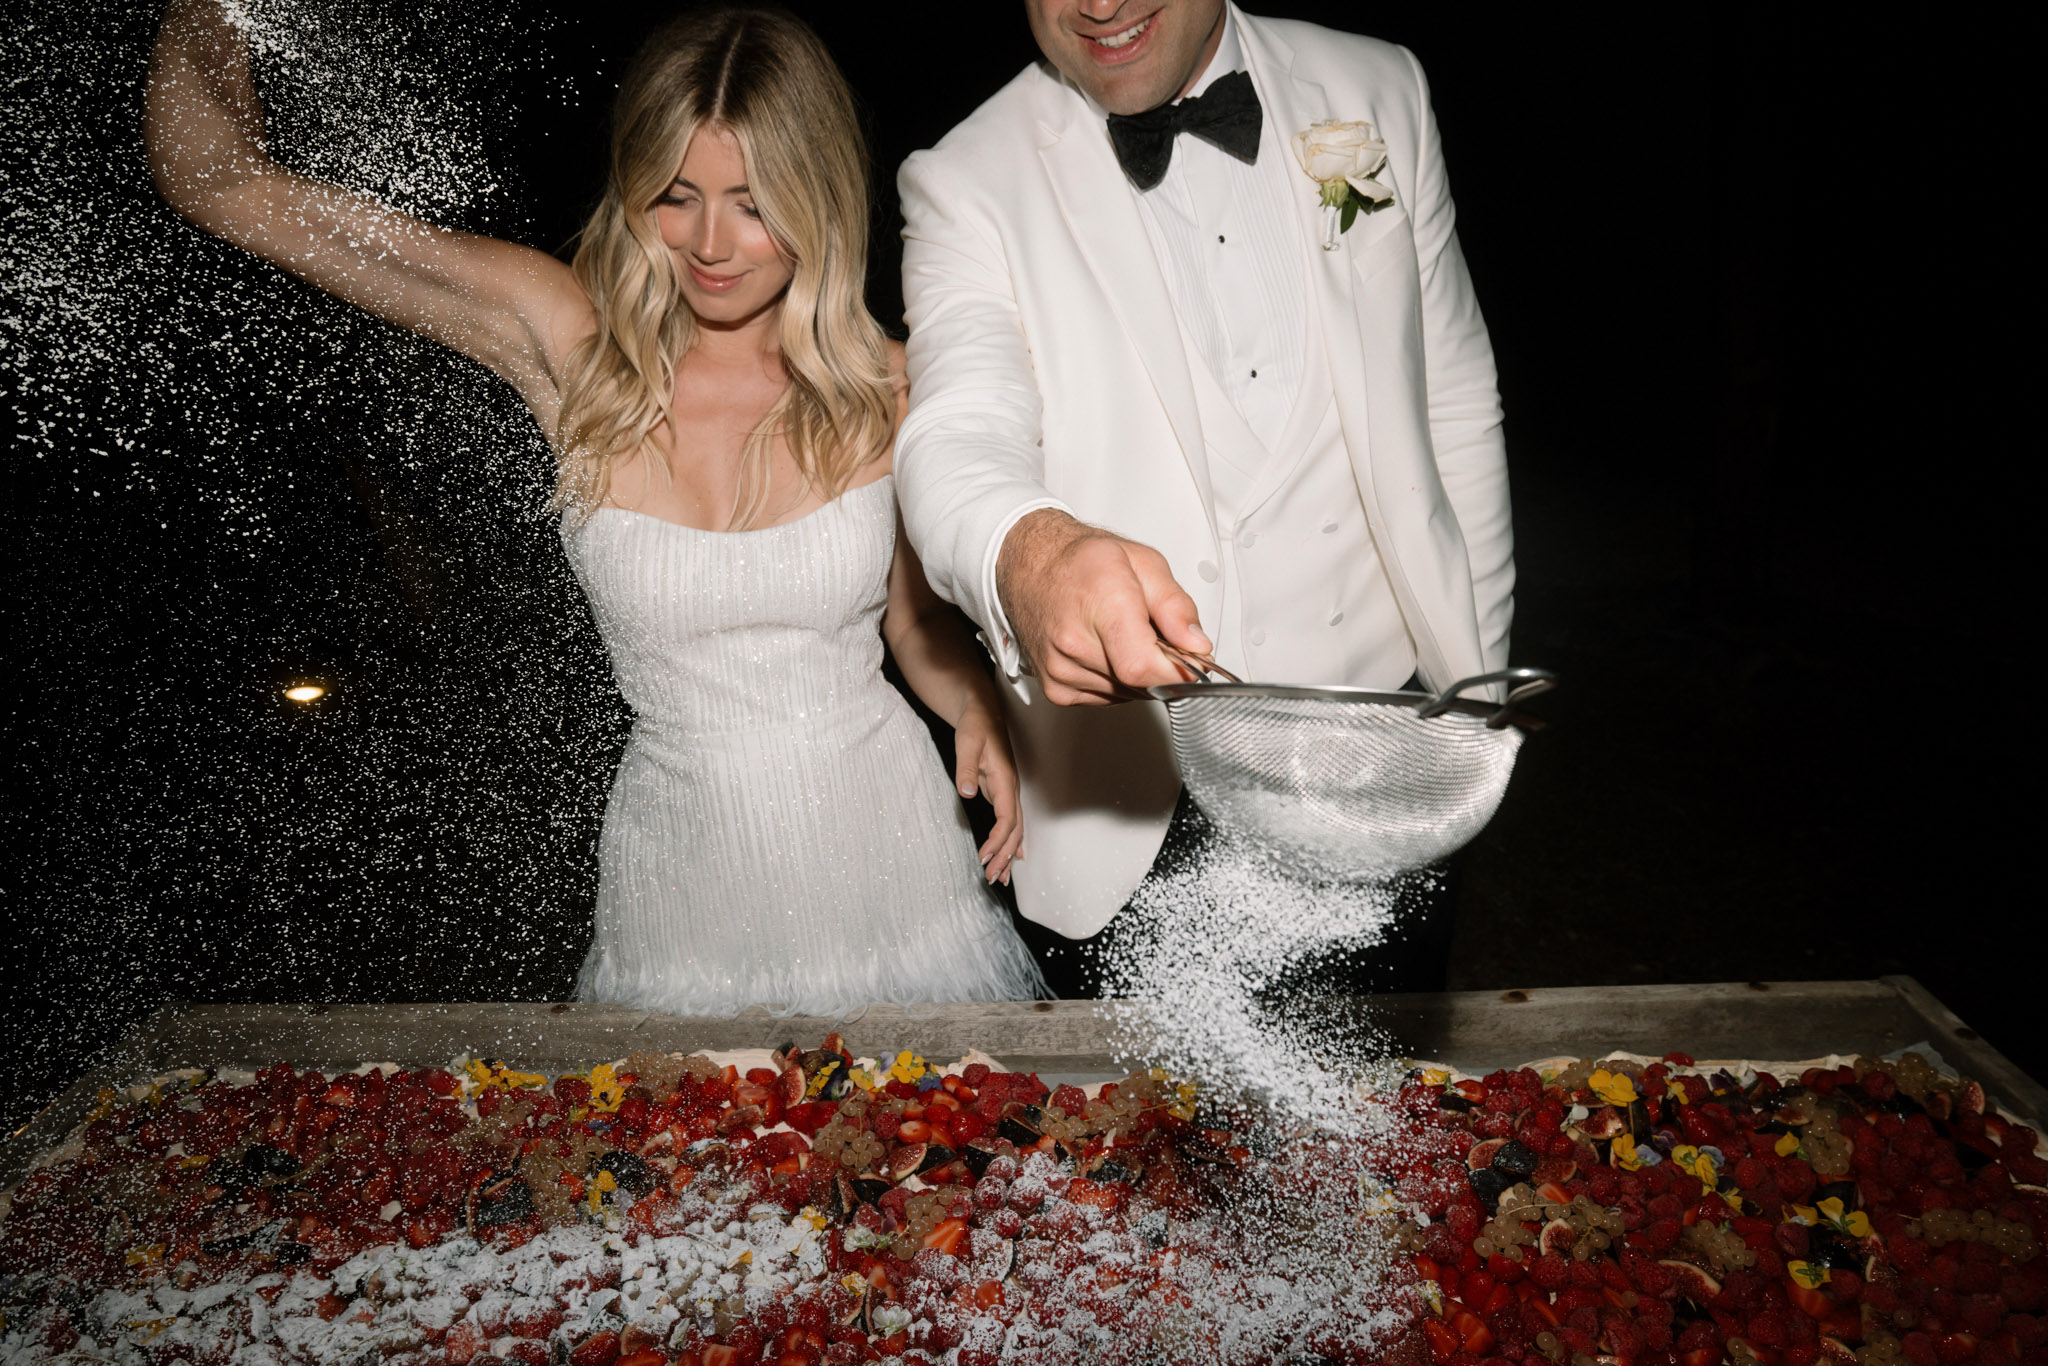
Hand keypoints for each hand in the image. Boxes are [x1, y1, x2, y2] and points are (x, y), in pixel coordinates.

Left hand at [953, 701, 1023, 884]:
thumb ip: (966, 768)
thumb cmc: (974, 726)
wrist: (981, 712)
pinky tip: (1011, 858)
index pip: (1007, 818)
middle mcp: (1010, 789)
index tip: (983, 857)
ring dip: (1009, 854)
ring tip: (1002, 879)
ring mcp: (1007, 792)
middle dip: (1005, 856)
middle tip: (993, 879)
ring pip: (1015, 829)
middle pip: (1015, 830)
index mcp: (1004, 779)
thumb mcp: (966, 743)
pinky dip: (1009, 843)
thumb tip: (967, 793)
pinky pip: (1009, 823)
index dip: (997, 840)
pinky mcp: (1000, 792)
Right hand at [996, 509, 1210, 705]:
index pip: (1143, 667)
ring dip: (1139, 673)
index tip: (1192, 662)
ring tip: (1125, 635)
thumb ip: (1176, 605)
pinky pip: (1107, 698)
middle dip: (1162, 666)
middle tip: (1155, 634)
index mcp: (1101, 604)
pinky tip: (1107, 650)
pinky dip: (1117, 680)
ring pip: (1128, 694)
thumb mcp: (1143, 562)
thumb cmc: (1082, 561)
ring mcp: (1061, 670)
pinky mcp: (1056, 690)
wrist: (1030, 567)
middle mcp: (1073, 642)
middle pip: (1141, 682)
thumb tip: (1197, 645)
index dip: (1178, 673)